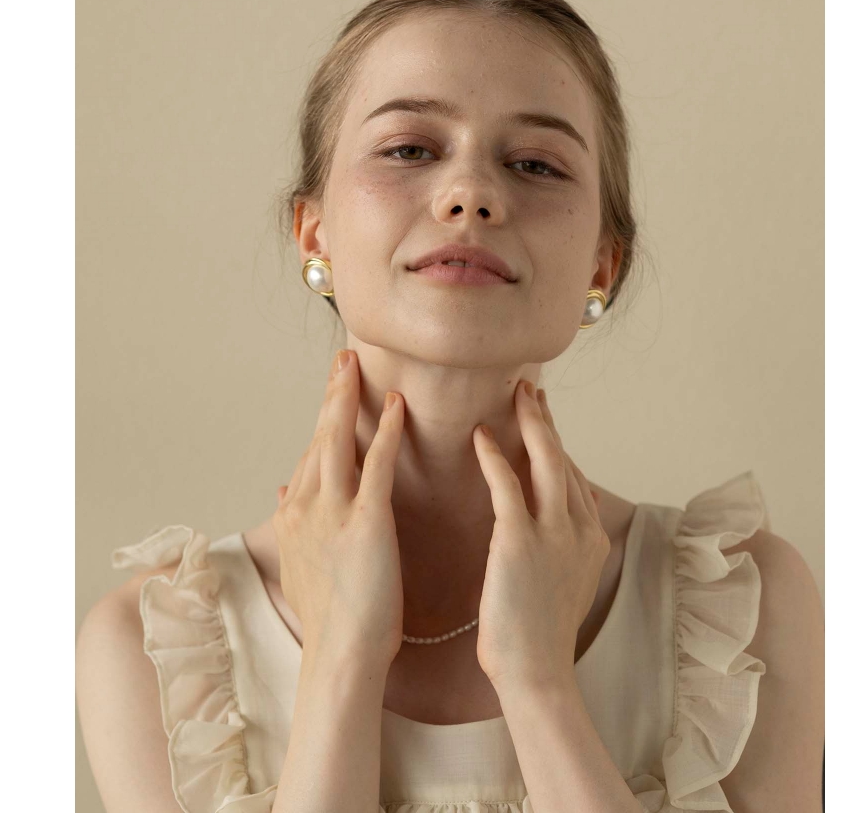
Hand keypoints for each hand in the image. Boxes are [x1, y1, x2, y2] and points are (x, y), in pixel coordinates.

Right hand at [273, 348, 405, 669]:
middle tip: (342, 359)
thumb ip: (293, 523)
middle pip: (317, 437)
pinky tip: (397, 405)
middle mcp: (306, 506)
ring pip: (337, 440)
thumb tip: (282, 491)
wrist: (340, 654)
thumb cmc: (329, 616)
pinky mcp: (366, 521)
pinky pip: (376, 464)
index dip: (321, 423)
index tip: (332, 394)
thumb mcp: (299, 565)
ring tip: (356, 366)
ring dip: (347, 398)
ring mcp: (333, 511)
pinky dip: (385, 430)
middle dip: (330, 395)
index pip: (309, 457)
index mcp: (295, 516)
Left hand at [472, 380, 610, 687]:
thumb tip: (580, 501)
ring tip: (516, 394)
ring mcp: (554, 533)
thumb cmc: (541, 631)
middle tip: (533, 389)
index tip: (543, 417)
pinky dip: (496, 456)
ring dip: (532, 422)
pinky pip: (508, 485)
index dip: (557, 442)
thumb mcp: (570, 578)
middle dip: (548, 420)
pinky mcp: (521, 541)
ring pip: (546, 460)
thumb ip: (573, 538)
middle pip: (564, 458)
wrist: (536, 673)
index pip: (573, 475)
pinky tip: (482, 435)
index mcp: (592, 536)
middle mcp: (580, 527)